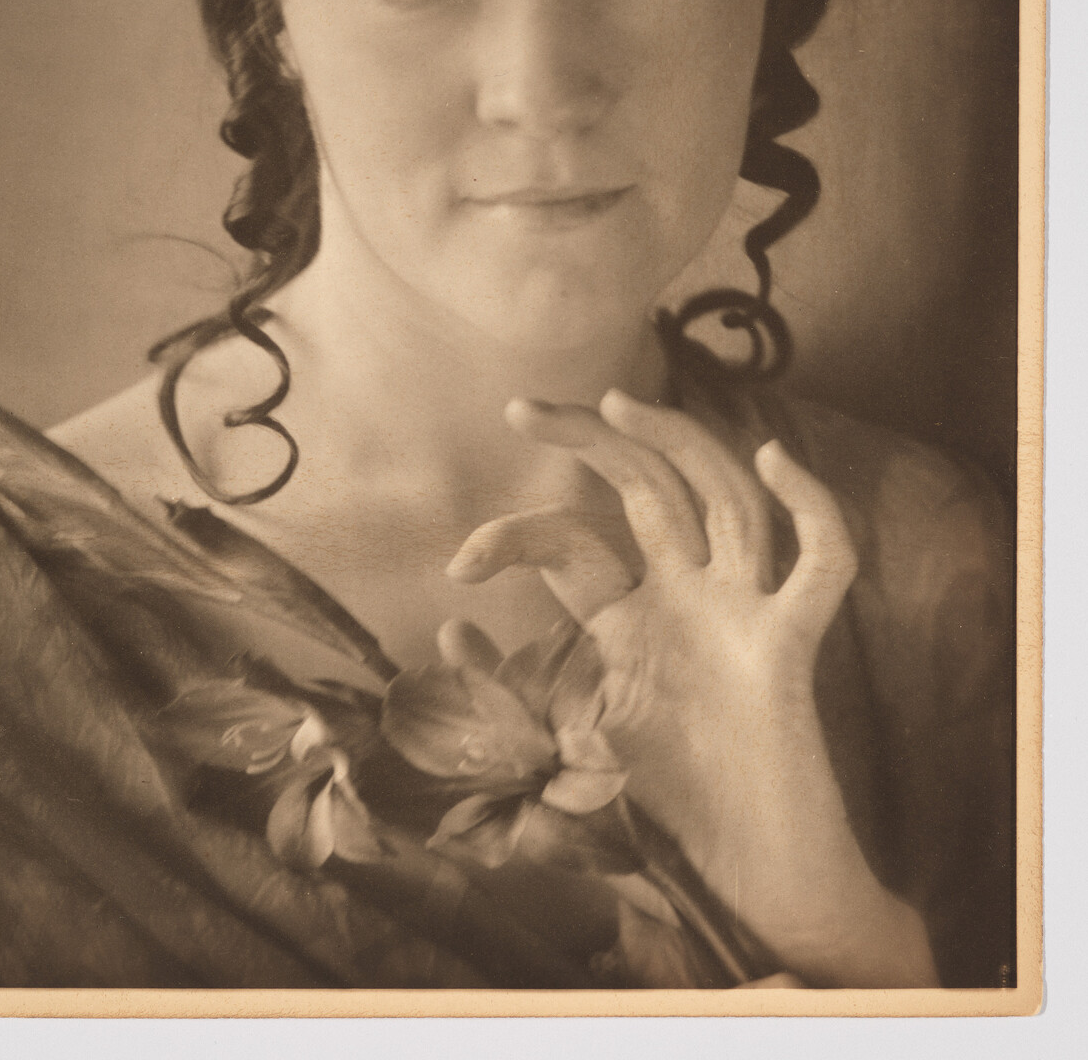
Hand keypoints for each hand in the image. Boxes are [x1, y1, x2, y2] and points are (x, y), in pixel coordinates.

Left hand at [447, 389, 936, 988]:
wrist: (740, 871)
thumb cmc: (657, 806)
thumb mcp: (556, 737)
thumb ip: (507, 688)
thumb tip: (453, 630)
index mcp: (628, 615)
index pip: (571, 541)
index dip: (512, 538)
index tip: (459, 570)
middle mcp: (685, 596)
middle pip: (647, 487)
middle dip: (588, 437)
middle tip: (520, 407)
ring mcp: (740, 612)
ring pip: (723, 496)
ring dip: (678, 442)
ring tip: (616, 402)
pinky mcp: (789, 645)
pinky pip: (820, 564)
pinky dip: (811, 508)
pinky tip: (773, 459)